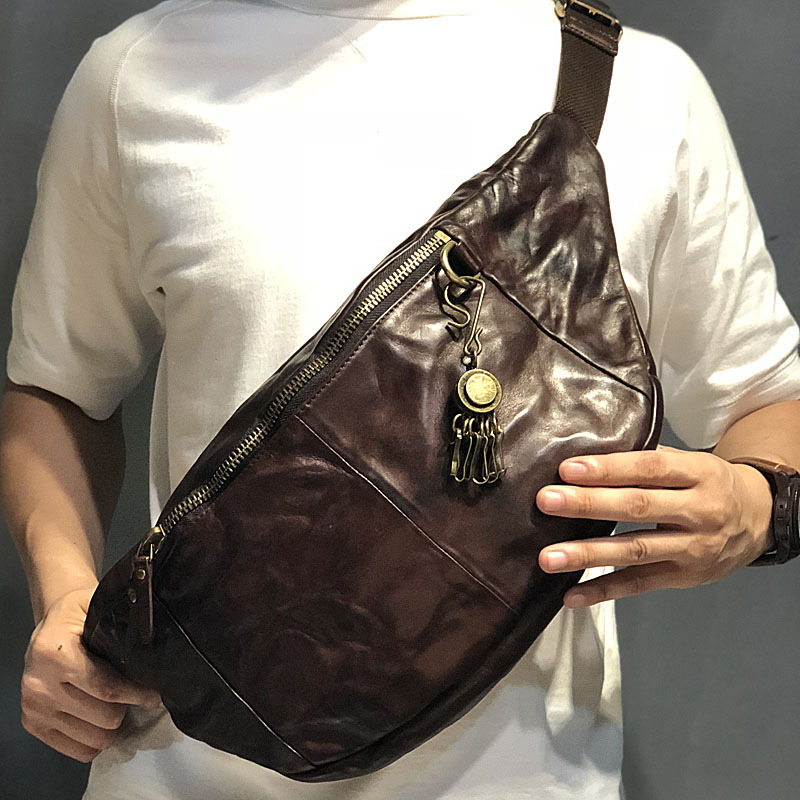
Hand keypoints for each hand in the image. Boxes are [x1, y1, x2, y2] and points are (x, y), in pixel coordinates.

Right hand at [20, 587, 161, 761]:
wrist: (47, 625)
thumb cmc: (76, 615)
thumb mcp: (95, 606)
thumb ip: (122, 623)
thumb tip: (156, 639)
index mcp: (56, 654)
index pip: (107, 689)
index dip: (138, 695)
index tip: (156, 696)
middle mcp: (40, 685)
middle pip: (104, 718)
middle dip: (126, 707)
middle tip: (135, 696)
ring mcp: (34, 709)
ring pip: (94, 738)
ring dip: (111, 726)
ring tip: (117, 706)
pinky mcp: (33, 725)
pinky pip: (76, 749)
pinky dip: (94, 740)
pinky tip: (100, 721)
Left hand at [536, 445, 773, 607]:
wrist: (760, 520)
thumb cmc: (709, 484)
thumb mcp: (690, 463)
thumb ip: (647, 460)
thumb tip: (588, 457)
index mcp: (697, 475)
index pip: (648, 468)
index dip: (608, 469)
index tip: (568, 469)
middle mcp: (697, 512)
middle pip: (637, 508)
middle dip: (588, 504)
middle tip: (546, 501)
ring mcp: (691, 549)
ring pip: (634, 551)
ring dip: (587, 554)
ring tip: (549, 557)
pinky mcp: (683, 578)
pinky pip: (639, 584)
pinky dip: (603, 591)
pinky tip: (572, 595)